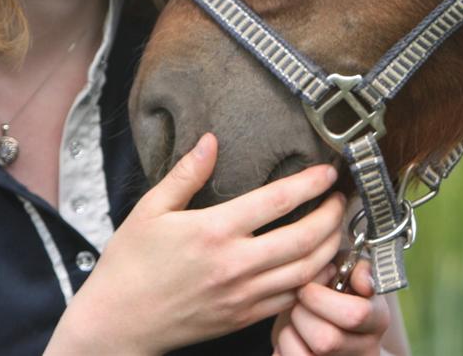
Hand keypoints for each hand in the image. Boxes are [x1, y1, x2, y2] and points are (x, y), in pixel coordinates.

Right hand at [47, 133, 344, 354]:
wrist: (119, 322)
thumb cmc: (130, 263)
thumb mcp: (150, 209)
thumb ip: (186, 174)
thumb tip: (211, 141)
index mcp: (213, 231)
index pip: (278, 201)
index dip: (310, 184)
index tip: (328, 171)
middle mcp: (235, 264)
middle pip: (306, 238)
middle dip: (333, 216)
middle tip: (343, 199)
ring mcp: (243, 295)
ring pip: (307, 272)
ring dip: (331, 248)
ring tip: (339, 228)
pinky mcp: (243, 318)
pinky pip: (291, 299)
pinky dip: (313, 280)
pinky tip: (318, 264)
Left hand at [271, 261, 390, 355]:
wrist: (324, 318)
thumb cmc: (332, 289)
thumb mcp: (346, 270)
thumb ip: (356, 267)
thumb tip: (363, 284)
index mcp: (378, 320)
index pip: (356, 315)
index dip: (321, 299)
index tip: (307, 288)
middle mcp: (367, 351)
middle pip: (326, 341)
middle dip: (301, 315)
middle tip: (299, 305)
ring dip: (289, 332)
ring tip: (296, 321)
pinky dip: (283, 346)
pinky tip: (292, 337)